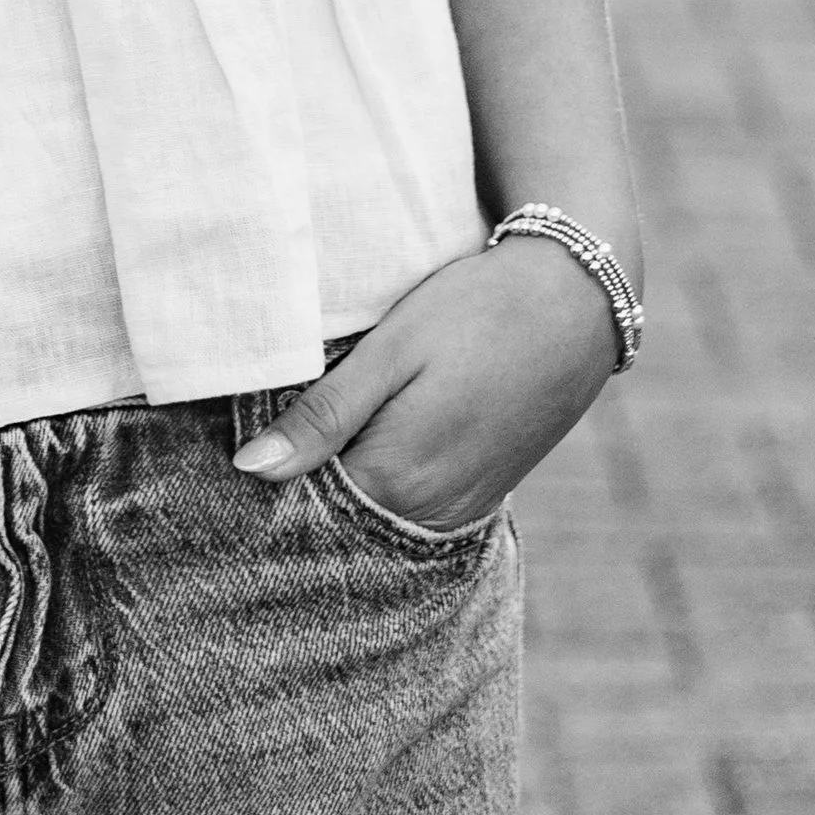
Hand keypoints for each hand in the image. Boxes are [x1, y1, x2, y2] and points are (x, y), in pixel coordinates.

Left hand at [235, 238, 621, 530]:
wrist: (575, 301)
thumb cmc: (476, 312)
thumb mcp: (391, 351)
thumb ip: (323, 415)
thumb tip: (248, 470)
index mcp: (395, 480)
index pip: (302, 505)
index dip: (268, 473)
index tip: (239, 437)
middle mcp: (428, 512)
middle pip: (339, 514)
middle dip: (303, 481)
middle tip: (268, 426)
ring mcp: (460, 508)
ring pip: (375, 509)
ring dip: (344, 479)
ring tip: (319, 425)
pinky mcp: (481, 493)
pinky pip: (413, 504)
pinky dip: (385, 479)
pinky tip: (371, 436)